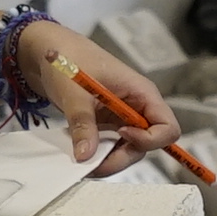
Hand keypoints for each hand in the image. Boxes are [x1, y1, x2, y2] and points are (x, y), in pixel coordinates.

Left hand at [14, 19, 181, 175]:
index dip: (149, 139)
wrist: (49, 52)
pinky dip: (97, 154)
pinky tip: (80, 151)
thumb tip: (86, 155)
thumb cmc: (69, 59)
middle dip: (122, 158)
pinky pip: (110, 146)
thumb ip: (82, 123)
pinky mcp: (107, 124)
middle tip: (94, 163)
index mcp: (141, 93)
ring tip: (83, 161)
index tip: (120, 135)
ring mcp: (122, 118)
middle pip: (146, 146)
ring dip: (108, 160)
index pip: (167, 128)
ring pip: (127, 150)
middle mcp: (137, 108)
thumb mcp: (75, 92)